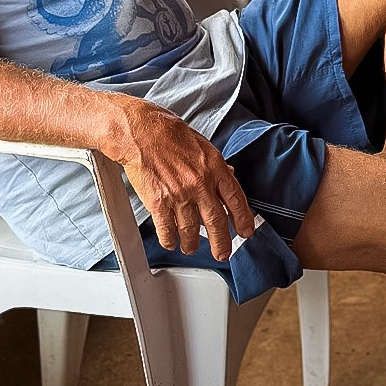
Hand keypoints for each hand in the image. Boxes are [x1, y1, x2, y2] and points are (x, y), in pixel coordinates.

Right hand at [108, 98, 254, 260]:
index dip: (243, 219)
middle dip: (222, 243)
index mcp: (214, 167)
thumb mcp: (202, 145)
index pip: (236, 199)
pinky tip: (171, 241)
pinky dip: (170, 240)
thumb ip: (216, 165)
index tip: (245, 231)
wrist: (140, 132)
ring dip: (192, 244)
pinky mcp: (159, 203)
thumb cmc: (168, 134)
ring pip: (191, 231)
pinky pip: (167, 230)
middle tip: (222, 253)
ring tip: (190, 248)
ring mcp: (179, 195)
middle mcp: (200, 183)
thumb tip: (229, 177)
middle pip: (216, 222)